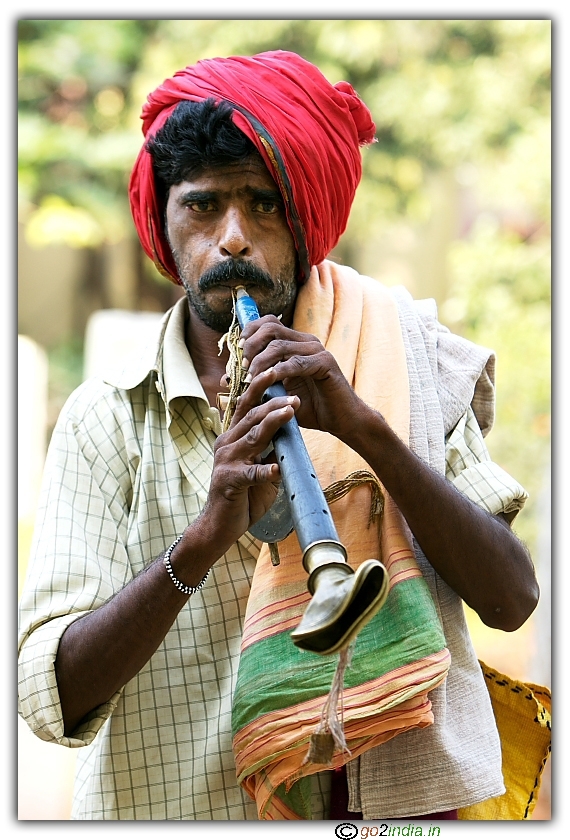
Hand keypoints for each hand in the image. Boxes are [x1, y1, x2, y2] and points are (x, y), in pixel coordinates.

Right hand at [199, 366, 299, 554]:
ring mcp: (226, 462)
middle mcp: (226, 443)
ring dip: (273, 424)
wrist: (219, 526)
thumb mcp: (259, 467)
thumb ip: (271, 449)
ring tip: (290, 413)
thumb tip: (290, 433)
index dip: (260, 387)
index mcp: (233, 436)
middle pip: (251, 416)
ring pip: (252, 437)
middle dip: (273, 402)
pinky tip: (276, 468)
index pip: (247, 406)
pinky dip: (264, 471)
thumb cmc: (241, 496)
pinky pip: (250, 474)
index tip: (277, 370)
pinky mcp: (229, 482)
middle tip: (294, 394)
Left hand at [238, 316, 362, 439]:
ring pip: (279, 345)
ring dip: (260, 362)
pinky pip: (296, 363)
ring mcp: (317, 351)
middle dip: (251, 346)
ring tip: (250, 379)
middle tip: (242, 367)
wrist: (341, 420)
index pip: (268, 323)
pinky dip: (278, 372)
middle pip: (271, 328)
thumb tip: (226, 380)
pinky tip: (267, 382)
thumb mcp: (276, 394)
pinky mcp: (326, 364)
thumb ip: (256, 383)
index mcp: (296, 343)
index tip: (237, 354)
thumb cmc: (309, 407)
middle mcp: (306, 342)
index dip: (249, 333)